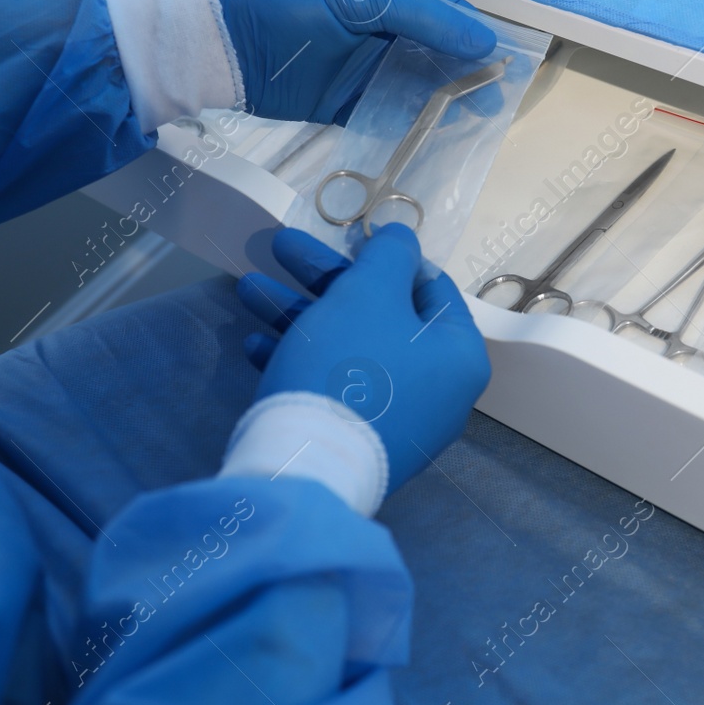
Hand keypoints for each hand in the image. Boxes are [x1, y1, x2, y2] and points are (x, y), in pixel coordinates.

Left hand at [211, 0, 495, 122]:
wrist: (221, 41)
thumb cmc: (289, 2)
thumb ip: (423, 19)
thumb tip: (485, 42)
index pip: (448, 14)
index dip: (477, 38)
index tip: (506, 67)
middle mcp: (385, 29)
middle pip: (439, 54)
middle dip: (466, 77)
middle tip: (493, 104)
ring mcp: (366, 68)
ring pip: (418, 87)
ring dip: (443, 104)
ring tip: (472, 125)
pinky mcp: (347, 103)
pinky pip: (388, 115)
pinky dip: (410, 126)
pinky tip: (434, 139)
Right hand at [236, 226, 490, 490]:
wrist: (308, 465)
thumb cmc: (349, 365)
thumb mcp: (370, 293)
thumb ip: (389, 256)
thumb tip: (402, 238)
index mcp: (457, 353)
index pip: (431, 287)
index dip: (387, 257)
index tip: (348, 238)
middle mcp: (437, 390)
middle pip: (380, 315)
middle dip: (324, 280)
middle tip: (280, 249)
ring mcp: (397, 420)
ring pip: (348, 348)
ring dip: (299, 315)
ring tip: (247, 290)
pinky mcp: (356, 443)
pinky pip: (333, 389)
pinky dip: (298, 361)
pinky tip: (253, 346)